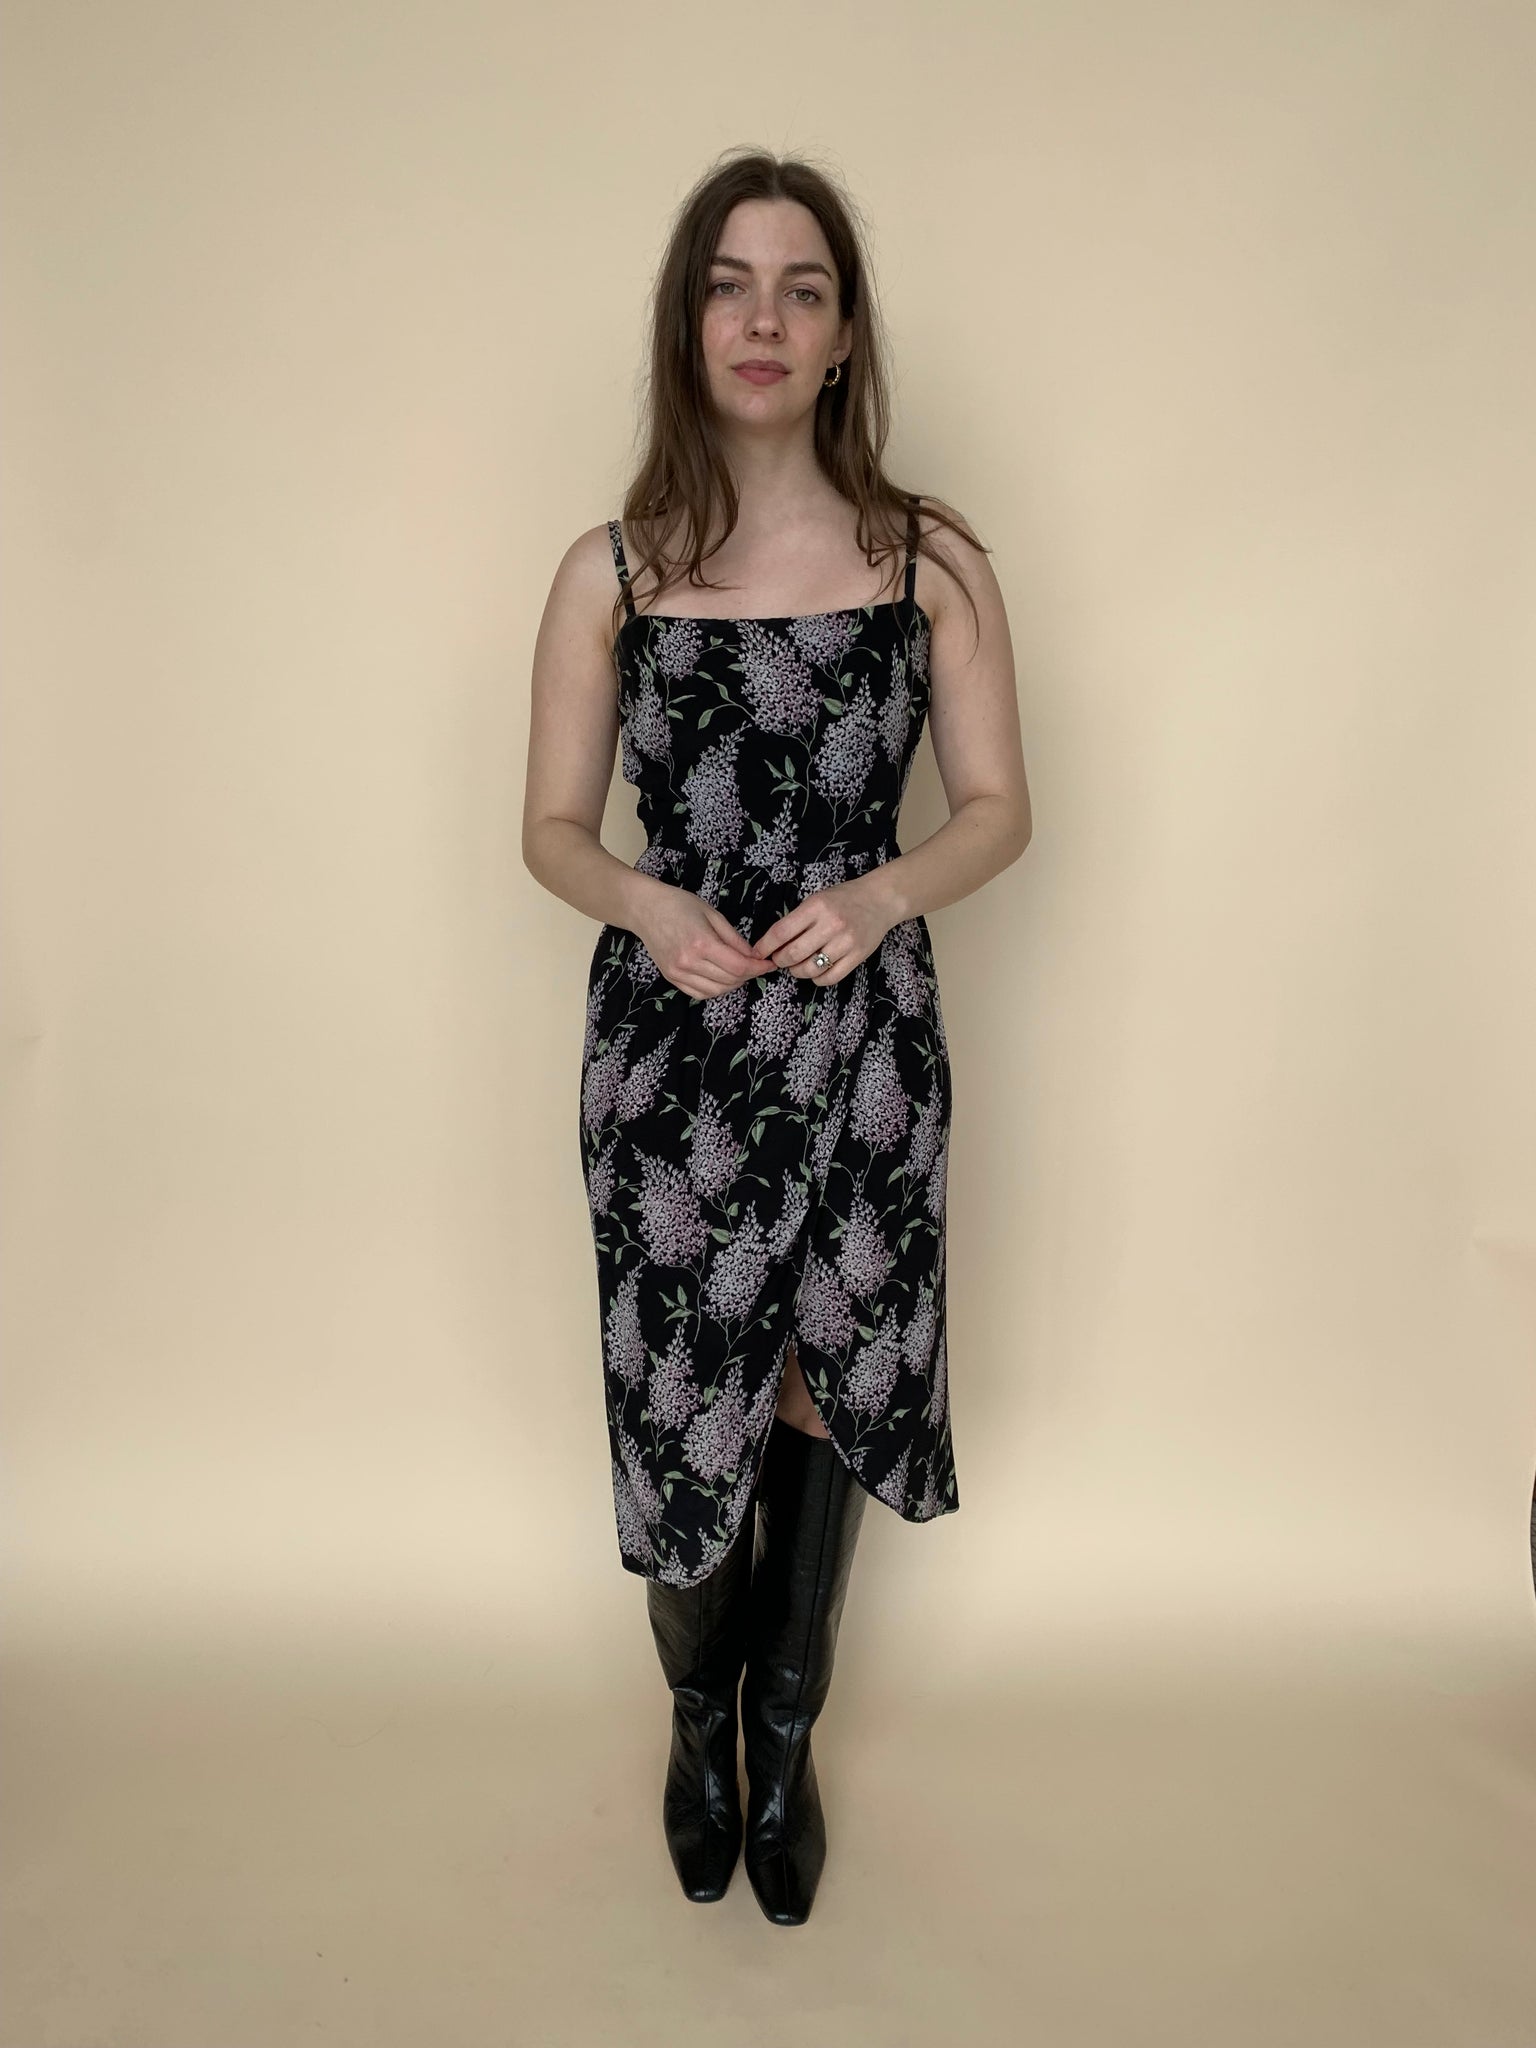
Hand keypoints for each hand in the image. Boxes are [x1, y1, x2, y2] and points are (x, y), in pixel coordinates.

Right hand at [634, 887, 776, 1000]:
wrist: (645, 909)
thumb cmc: (679, 905)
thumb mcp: (712, 914)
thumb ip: (734, 938)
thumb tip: (753, 956)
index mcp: (702, 943)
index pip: (738, 966)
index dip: (758, 968)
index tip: (769, 964)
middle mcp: (689, 962)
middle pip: (730, 981)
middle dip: (748, 975)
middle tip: (755, 965)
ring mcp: (678, 973)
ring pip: (716, 991)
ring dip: (733, 984)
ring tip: (738, 971)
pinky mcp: (671, 978)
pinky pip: (699, 993)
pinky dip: (715, 989)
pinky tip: (720, 977)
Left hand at [750, 877, 896, 985]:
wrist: (880, 900)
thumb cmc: (843, 899)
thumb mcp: (817, 900)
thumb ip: (797, 920)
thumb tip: (772, 944)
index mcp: (816, 907)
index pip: (781, 932)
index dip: (765, 946)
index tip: (757, 953)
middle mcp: (830, 925)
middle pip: (793, 954)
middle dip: (780, 961)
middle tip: (779, 960)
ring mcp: (846, 942)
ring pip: (810, 969)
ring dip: (797, 971)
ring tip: (797, 965)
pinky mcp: (858, 956)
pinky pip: (830, 978)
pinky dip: (817, 979)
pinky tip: (815, 971)